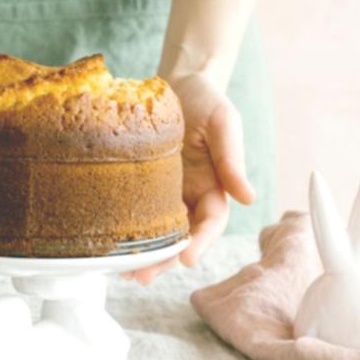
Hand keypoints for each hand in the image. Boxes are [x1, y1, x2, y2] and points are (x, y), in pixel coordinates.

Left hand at [124, 72, 255, 284]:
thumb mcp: (224, 122)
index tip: (186, 259)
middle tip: (143, 277)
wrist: (178, 82)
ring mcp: (166, 194)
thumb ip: (232, 159)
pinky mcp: (141, 185)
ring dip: (144, 255)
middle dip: (165, 260)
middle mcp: (190, 197)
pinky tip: (111, 246)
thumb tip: (249, 197)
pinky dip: (127, 232)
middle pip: (181, 237)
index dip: (200, 242)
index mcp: (215, 187)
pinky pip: (136, 212)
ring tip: (123, 272)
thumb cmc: (206, 99)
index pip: (211, 223)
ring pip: (158, 233)